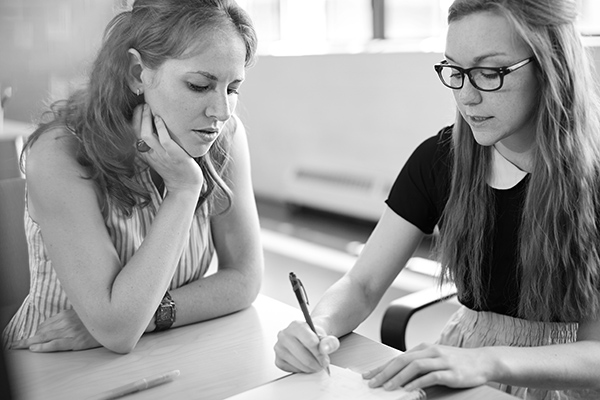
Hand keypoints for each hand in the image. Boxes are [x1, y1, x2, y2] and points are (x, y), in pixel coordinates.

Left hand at [10, 309, 100, 351]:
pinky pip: (54, 344)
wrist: (113, 322)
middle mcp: (67, 321)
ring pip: (45, 337)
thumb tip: (59, 322)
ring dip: (30, 342)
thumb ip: (71, 315)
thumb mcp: (83, 313)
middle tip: (15, 344)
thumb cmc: (97, 319)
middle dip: (27, 338)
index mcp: (68, 313)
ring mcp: (70, 331)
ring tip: (18, 346)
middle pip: (42, 330)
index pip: (46, 323)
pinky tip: (33, 348)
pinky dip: (42, 347)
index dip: (37, 331)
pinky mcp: (75, 341)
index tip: (30, 336)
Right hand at [132, 104, 203, 194]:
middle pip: (136, 132)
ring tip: (150, 107)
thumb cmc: (174, 169)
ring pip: (146, 135)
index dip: (133, 119)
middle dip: (138, 116)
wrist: (185, 186)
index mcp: (145, 154)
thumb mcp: (158, 156)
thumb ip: (153, 144)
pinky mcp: (175, 156)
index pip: (132, 134)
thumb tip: (151, 124)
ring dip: (146, 119)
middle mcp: (151, 154)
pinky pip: (165, 140)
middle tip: (144, 104)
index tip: (139, 107)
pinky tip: (161, 118)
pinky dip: (161, 128)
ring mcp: (162, 155)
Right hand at [274, 320, 339, 372]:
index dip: (321, 353)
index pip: (311, 342)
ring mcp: (279, 347)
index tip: (325, 357)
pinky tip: (305, 364)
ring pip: (299, 364)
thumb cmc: (314, 336)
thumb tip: (325, 349)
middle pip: (305, 356)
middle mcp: (284, 334)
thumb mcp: (326, 336)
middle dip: (317, 363)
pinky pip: (293, 370)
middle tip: (322, 363)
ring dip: (311, 368)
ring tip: (315, 363)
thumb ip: (329, 341)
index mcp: (296, 325)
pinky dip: (302, 370)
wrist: (307, 338)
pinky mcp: (278, 360)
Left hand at [362, 343, 491, 390]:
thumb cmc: (458, 362)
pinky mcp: (451, 372)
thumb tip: (399, 378)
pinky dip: (417, 383)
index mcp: (424, 348)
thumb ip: (419, 366)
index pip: (398, 358)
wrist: (483, 361)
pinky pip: (431, 376)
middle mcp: (430, 351)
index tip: (368, 376)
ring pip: (414, 366)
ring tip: (386, 387)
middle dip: (384, 372)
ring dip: (398, 377)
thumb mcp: (436, 360)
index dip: (382, 367)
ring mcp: (441, 361)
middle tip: (372, 383)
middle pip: (402, 360)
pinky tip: (408, 389)